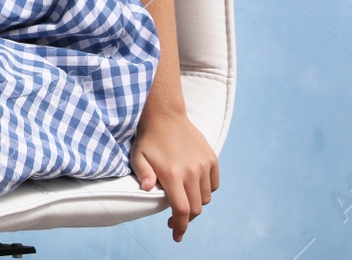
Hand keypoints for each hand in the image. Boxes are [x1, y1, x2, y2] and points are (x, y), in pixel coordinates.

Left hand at [129, 110, 217, 241]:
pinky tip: (194, 188)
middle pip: (195, 208)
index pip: (182, 210)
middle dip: (186, 218)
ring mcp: (204, 165)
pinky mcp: (212, 159)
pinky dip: (206, 191)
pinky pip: (213, 184)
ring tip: (183, 199)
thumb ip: (143, 174)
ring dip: (195, 204)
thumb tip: (148, 190)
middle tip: (175, 219)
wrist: (166, 115)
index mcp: (172, 174)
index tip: (176, 235)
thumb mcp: (137, 156)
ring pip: (205, 198)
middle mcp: (191, 172)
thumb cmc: (149, 138)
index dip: (180, 226)